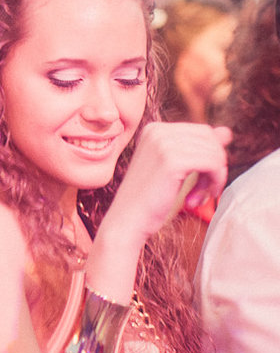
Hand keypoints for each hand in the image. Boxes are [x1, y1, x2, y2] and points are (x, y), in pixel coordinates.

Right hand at [104, 122, 230, 245]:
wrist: (127, 222)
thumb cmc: (149, 200)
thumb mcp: (175, 169)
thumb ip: (198, 148)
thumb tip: (226, 131)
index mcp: (154, 130)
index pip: (204, 132)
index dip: (210, 158)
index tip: (200, 182)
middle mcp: (157, 131)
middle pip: (211, 140)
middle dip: (215, 166)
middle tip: (203, 192)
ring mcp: (163, 144)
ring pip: (215, 152)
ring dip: (214, 178)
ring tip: (197, 198)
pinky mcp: (172, 160)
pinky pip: (213, 163)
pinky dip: (215, 182)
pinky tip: (198, 199)